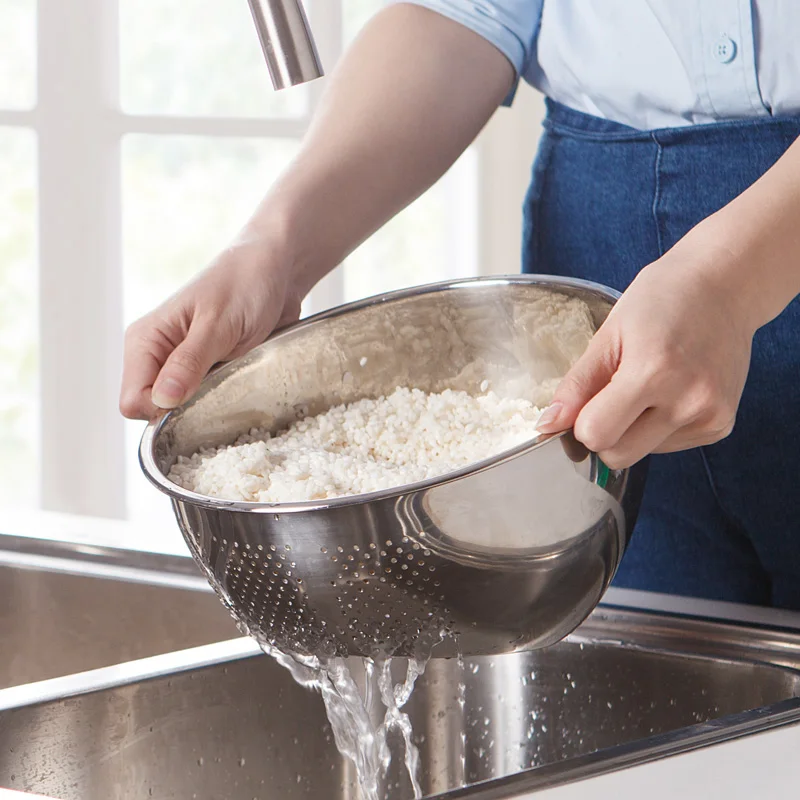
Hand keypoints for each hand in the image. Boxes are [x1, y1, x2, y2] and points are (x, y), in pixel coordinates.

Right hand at [120, 234, 302, 419]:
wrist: (277, 269)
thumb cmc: (245, 284)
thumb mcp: (218, 324)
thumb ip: (189, 363)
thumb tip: (161, 401)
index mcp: (146, 339)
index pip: (133, 400)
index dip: (162, 410)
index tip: (198, 396)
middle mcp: (157, 355)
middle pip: (154, 410)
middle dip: (186, 409)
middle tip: (221, 383)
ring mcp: (182, 364)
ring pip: (182, 409)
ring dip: (208, 404)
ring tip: (233, 376)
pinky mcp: (207, 370)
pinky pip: (205, 401)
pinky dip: (222, 397)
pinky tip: (239, 378)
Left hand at [536, 238, 756, 468]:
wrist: (725, 286)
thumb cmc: (664, 299)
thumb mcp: (609, 334)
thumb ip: (577, 385)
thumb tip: (548, 425)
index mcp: (654, 372)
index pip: (596, 434)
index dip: (581, 423)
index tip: (586, 401)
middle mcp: (688, 400)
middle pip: (618, 456)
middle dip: (604, 433)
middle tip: (611, 395)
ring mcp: (709, 416)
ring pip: (642, 454)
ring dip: (633, 430)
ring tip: (648, 385)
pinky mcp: (721, 425)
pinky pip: (669, 446)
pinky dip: (659, 427)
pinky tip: (670, 391)